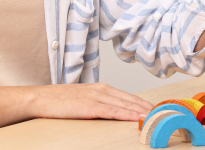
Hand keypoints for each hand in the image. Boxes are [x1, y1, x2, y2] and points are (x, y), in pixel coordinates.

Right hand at [32, 82, 153, 120]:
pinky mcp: (90, 107)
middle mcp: (103, 90)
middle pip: (132, 100)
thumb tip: (114, 112)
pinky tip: (137, 118)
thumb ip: (100, 103)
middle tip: (165, 113)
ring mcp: (97, 97)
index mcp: (102, 88)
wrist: (40, 98)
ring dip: (142, 112)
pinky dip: (127, 115)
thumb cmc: (60, 101)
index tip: (158, 110)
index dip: (145, 103)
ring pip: (126, 105)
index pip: (129, 96)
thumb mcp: (84, 99)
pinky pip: (113, 112)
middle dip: (149, 107)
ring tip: (157, 117)